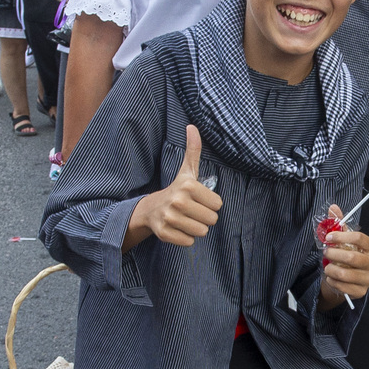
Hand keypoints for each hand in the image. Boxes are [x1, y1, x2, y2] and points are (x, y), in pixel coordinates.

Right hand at [125, 125, 221, 246]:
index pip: (218, 204)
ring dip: (196, 228)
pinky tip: (178, 228)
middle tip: (192, 211)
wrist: (150, 209)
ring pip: (201, 232)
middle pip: (212, 220)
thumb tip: (192, 126)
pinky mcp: (164, 234)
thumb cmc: (176, 190)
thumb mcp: (187, 170)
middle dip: (204, 217)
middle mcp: (178, 201)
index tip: (198, 199)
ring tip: (185, 219)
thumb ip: (193, 149)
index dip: (211, 204)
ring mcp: (170, 218)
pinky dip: (186, 238)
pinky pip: (189, 242)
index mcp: (188, 186)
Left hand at [319, 204, 368, 306]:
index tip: (329, 238)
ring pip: (347, 274)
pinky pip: (345, 287)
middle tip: (325, 253)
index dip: (343, 237)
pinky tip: (330, 278)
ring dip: (332, 270)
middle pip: (353, 258)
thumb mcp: (341, 240)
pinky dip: (333, 282)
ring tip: (326, 267)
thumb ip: (338, 224)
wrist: (343, 279)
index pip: (361, 238)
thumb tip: (333, 206)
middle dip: (335, 255)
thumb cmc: (343, 256)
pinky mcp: (362, 291)